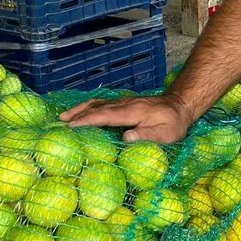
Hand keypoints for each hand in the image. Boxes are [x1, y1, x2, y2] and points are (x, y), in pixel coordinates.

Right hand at [59, 94, 192, 143]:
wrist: (180, 106)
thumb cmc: (173, 123)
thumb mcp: (166, 134)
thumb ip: (147, 136)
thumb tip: (125, 138)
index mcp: (132, 112)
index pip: (105, 116)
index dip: (88, 120)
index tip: (72, 126)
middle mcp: (125, 104)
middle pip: (97, 107)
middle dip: (78, 113)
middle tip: (60, 121)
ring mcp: (124, 102)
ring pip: (98, 103)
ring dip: (81, 108)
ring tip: (64, 115)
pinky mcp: (125, 103)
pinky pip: (103, 104)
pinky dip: (90, 107)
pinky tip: (83, 111)